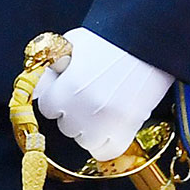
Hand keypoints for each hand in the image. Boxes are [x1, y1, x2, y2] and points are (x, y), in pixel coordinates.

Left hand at [32, 26, 174, 162]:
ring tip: (103, 107)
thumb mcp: (74, 43)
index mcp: (68, 87)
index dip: (58, 95)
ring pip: (84, 139)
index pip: (46, 106)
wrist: (151, 38)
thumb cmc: (113, 38)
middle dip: (74, 111)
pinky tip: (110, 127)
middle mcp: (84, 108)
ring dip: (90, 127)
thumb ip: (53, 69)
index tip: (69, 87)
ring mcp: (107, 121)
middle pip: (65, 124)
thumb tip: (37, 89)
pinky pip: (106, 151)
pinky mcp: (128, 127)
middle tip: (91, 93)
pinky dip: (106, 143)